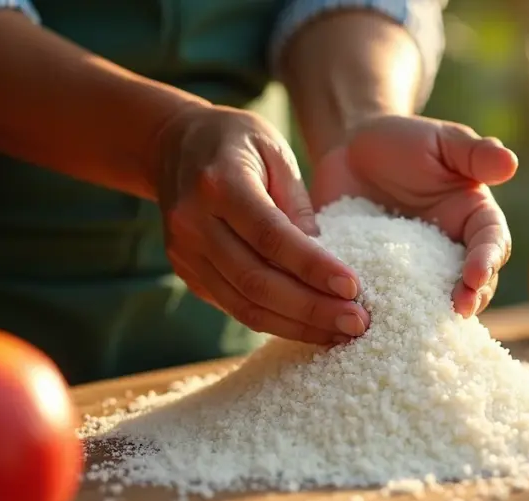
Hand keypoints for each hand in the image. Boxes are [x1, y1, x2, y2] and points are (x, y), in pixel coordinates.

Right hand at [154, 104, 369, 344]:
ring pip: (244, 306)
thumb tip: (325, 262)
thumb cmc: (235, 141)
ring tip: (340, 332)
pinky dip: (275, 321)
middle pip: (256, 281)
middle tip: (357, 322)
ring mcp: (184, 253)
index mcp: (219, 183)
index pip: (270, 237)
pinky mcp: (186, 272)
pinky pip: (234, 307)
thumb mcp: (275, 150)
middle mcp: (194, 223)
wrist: (171, 144)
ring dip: (296, 326)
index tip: (353, 287)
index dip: (313, 267)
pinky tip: (309, 325)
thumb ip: (298, 204)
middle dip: (311, 308)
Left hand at [311, 115, 517, 317]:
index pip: (491, 243)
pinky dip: (383, 315)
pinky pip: (387, 302)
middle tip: (458, 311)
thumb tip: (509, 162)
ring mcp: (416, 271)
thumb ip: (473, 153)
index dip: (487, 260)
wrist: (350, 151)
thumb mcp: (440, 140)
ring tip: (420, 326)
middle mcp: (451, 251)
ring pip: (432, 302)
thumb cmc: (403, 141)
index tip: (476, 275)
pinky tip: (373, 326)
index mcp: (474, 219)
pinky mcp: (380, 279)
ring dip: (430, 316)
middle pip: (472, 285)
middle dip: (470, 299)